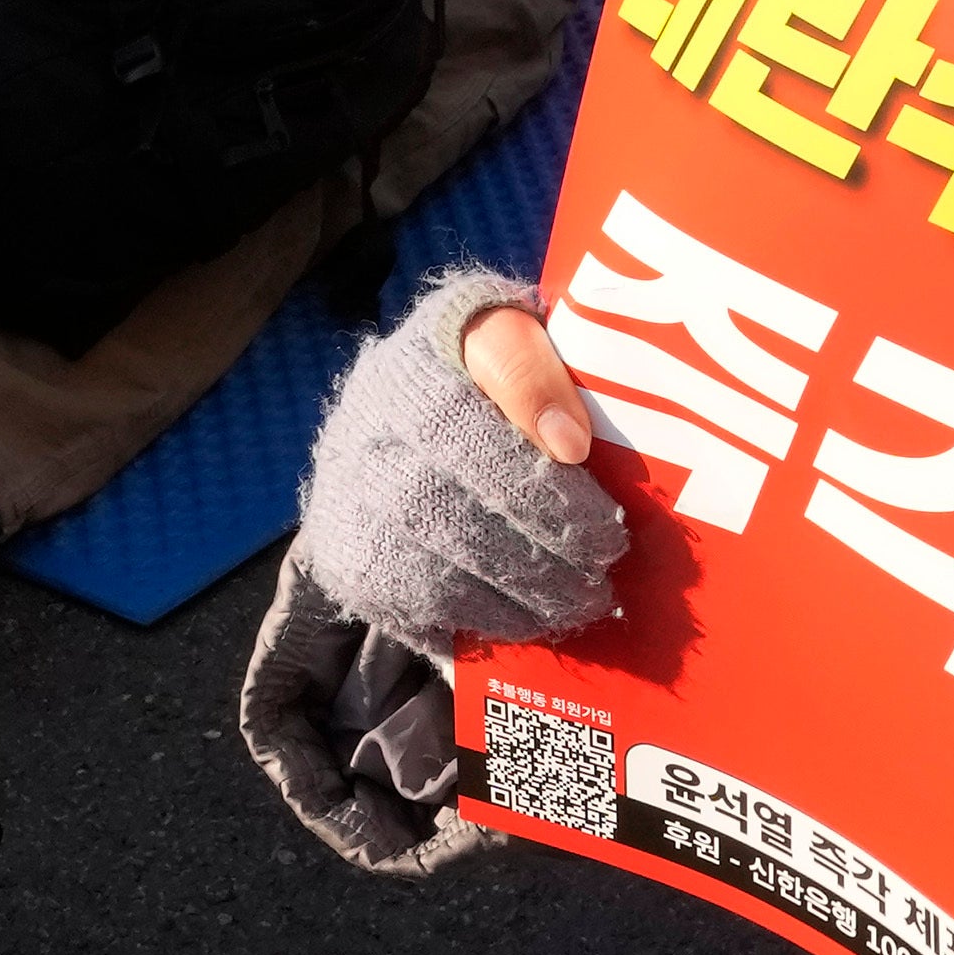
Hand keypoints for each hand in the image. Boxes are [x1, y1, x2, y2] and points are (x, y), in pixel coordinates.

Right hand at [298, 271, 627, 650]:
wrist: (397, 412)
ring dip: (515, 603)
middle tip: (600, 586)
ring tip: (572, 607)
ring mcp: (347, 504)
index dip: (542, 491)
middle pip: (451, 515)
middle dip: (540, 562)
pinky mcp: (348, 559)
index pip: (467, 434)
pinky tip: (522, 620)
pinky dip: (473, 622)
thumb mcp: (507, 332)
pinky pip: (411, 607)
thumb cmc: (476, 370)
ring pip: (432, 573)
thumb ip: (533, 366)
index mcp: (409, 370)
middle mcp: (363, 437)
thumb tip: (568, 443)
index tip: (607, 528)